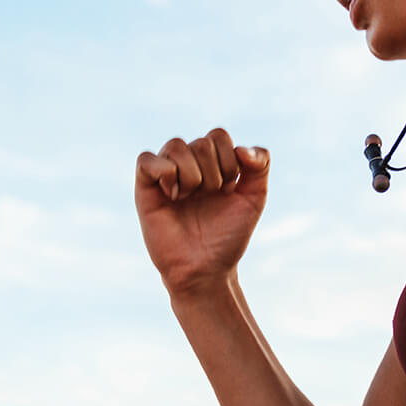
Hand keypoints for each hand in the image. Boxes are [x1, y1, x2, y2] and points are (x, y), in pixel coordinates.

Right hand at [134, 128, 269, 295]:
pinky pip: (146, 160)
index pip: (218, 136)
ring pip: (176, 145)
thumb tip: (241, 147)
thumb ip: (260, 165)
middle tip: (210, 198)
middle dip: (214, 173)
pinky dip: (164, 172)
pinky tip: (173, 195)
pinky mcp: (145, 188)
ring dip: (192, 174)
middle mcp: (187, 164)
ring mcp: (165, 175)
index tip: (230, 189)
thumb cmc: (227, 236)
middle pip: (201, 142)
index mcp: (211, 163)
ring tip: (190, 198)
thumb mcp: (254, 198)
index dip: (229, 160)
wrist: (206, 269)